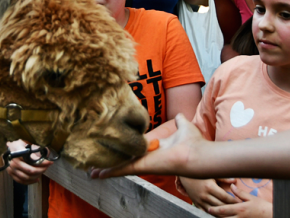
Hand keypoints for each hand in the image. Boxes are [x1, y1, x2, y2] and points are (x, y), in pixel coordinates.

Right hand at [5, 140, 52, 184]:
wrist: (6, 150)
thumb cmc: (17, 146)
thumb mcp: (25, 143)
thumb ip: (35, 148)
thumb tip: (48, 153)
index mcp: (18, 153)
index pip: (33, 160)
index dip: (42, 162)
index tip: (50, 162)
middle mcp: (14, 162)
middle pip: (31, 170)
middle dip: (41, 170)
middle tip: (47, 167)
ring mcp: (12, 169)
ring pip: (27, 177)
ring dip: (37, 176)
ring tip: (42, 172)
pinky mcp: (11, 174)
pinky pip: (22, 181)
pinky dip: (30, 182)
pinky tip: (36, 179)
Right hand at [92, 113, 206, 178]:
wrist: (198, 153)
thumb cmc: (193, 142)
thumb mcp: (183, 127)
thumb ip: (180, 121)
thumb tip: (180, 115)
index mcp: (154, 148)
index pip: (135, 149)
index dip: (124, 147)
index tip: (114, 148)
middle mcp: (147, 157)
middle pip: (124, 160)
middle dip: (110, 162)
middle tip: (96, 165)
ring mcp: (143, 163)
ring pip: (120, 167)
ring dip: (105, 169)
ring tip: (91, 172)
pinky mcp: (142, 167)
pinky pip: (123, 170)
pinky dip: (110, 172)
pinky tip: (97, 174)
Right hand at [178, 177, 236, 210]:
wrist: (184, 173)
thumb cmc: (200, 172)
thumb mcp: (212, 174)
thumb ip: (223, 178)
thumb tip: (234, 181)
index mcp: (210, 187)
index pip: (225, 197)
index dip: (234, 200)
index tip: (240, 202)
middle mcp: (205, 195)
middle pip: (221, 205)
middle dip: (230, 208)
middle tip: (238, 209)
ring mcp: (200, 200)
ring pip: (213, 210)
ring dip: (222, 213)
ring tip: (230, 214)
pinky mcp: (196, 203)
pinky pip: (205, 212)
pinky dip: (212, 215)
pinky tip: (218, 215)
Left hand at [207, 183, 271, 216]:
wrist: (271, 215)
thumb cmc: (261, 206)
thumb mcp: (251, 198)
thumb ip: (240, 193)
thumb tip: (231, 186)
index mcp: (240, 209)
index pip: (224, 210)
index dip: (215, 210)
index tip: (208, 208)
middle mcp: (239, 217)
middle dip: (215, 216)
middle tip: (208, 212)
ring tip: (214, 216)